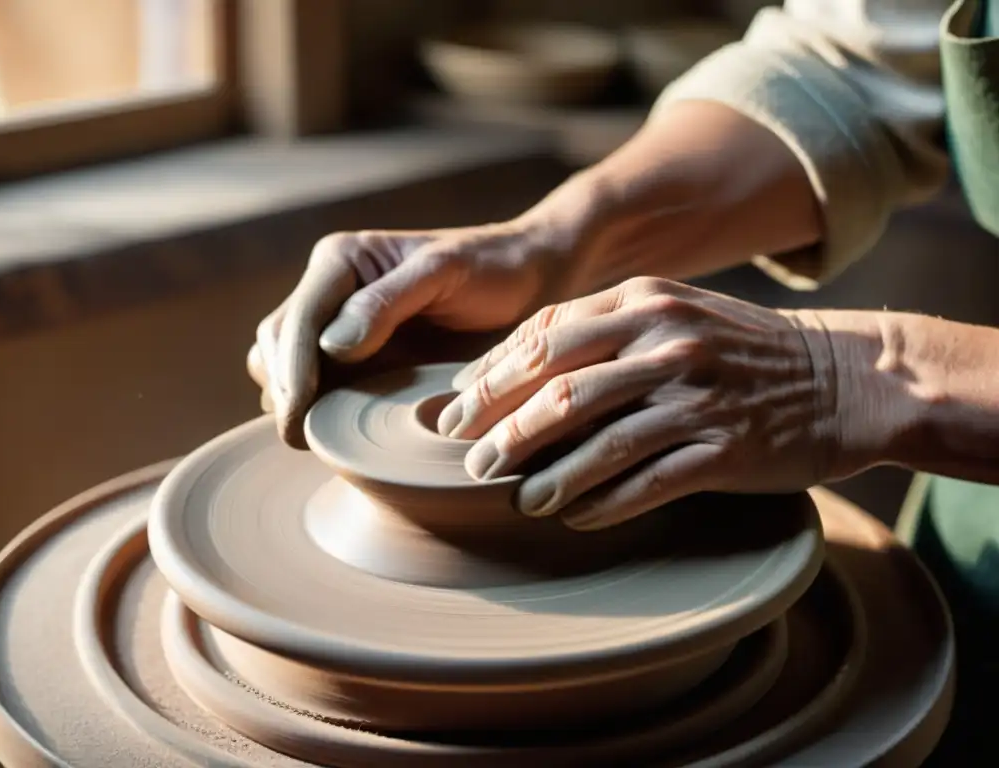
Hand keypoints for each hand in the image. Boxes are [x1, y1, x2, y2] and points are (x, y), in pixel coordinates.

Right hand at [248, 220, 575, 447]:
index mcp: (340, 260)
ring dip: (289, 399)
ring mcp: (337, 325)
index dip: (290, 369)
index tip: (296, 415)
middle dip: (283, 389)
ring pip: (280, 365)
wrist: (525, 279)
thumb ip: (387, 301)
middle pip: (275, 344)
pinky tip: (330, 429)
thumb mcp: (444, 272)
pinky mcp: (353, 356)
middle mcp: (328, 289)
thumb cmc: (490, 269)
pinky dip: (311, 406)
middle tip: (302, 438)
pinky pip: (312, 383)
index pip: (295, 319)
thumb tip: (332, 347)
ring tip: (311, 435)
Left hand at [438, 277, 841, 530]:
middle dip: (501, 425)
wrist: (844, 379)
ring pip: (597, 438)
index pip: (546, 334)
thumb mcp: (676, 314)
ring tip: (516, 499)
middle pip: (558, 385)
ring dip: (546, 475)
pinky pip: (647, 481)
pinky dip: (602, 502)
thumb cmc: (742, 350)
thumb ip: (606, 330)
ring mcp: (696, 395)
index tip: (456, 408)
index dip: (491, 373)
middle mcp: (666, 340)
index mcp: (645, 299)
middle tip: (468, 459)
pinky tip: (575, 517)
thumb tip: (521, 373)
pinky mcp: (724, 447)